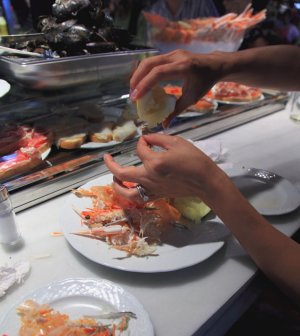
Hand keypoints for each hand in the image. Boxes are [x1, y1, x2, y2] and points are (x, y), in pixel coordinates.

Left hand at [104, 134, 224, 203]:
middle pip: (122, 173)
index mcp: (154, 162)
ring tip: (114, 179)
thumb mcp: (177, 142)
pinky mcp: (157, 195)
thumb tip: (146, 137)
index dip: (141, 142)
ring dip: (117, 185)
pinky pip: (139, 198)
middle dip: (111, 165)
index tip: (146, 140)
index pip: (140, 149)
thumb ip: (158, 138)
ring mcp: (152, 188)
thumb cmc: (194, 160)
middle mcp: (149, 176)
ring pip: (127, 192)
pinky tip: (129, 189)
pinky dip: (131, 194)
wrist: (205, 181)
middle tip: (107, 157)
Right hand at [130, 50, 222, 125]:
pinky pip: (153, 62)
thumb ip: (177, 110)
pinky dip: (145, 72)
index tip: (136, 97)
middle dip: (137, 78)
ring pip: (149, 61)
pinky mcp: (170, 54)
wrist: (214, 65)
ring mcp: (172, 53)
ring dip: (139, 75)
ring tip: (134, 90)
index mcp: (183, 67)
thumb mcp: (192, 98)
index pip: (158, 73)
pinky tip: (142, 83)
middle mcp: (176, 57)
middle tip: (132, 94)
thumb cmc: (204, 82)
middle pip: (149, 64)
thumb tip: (164, 125)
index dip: (145, 84)